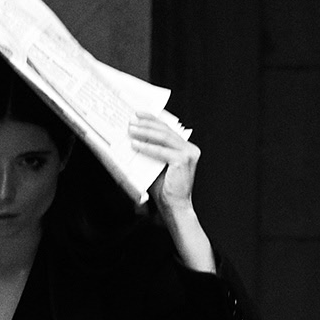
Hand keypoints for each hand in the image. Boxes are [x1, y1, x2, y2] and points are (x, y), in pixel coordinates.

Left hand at [125, 107, 216, 273]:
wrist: (174, 206)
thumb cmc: (164, 188)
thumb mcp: (155, 164)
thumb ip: (150, 150)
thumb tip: (131, 137)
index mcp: (185, 147)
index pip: (167, 128)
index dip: (152, 119)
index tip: (138, 113)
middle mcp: (189, 148)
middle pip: (165, 130)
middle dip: (146, 123)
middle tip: (131, 120)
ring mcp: (188, 153)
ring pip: (164, 137)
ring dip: (145, 132)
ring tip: (131, 130)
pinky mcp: (184, 160)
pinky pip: (162, 150)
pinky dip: (147, 147)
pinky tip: (135, 145)